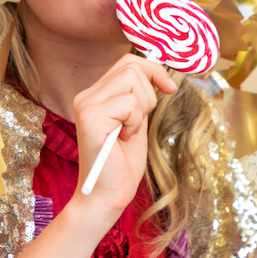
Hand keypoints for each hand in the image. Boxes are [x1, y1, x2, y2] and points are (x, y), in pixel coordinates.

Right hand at [70, 55, 175, 223]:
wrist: (107, 195)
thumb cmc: (122, 164)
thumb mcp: (136, 122)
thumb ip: (139, 97)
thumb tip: (159, 73)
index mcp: (95, 95)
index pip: (127, 62)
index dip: (154, 70)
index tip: (170, 88)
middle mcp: (86, 96)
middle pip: (131, 66)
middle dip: (149, 93)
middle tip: (139, 123)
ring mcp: (86, 105)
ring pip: (132, 79)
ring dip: (142, 109)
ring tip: (129, 131)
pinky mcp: (91, 117)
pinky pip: (129, 102)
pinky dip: (135, 121)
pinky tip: (124, 138)